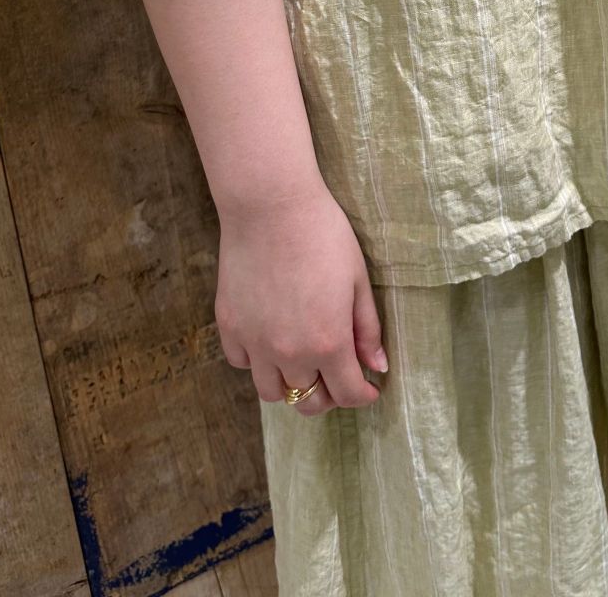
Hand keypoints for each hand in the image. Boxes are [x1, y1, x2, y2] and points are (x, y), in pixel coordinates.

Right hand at [215, 172, 387, 415]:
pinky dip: (258, 362)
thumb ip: (367, 328)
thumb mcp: (357, 279)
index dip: (363, 396)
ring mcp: (254, 342)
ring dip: (291, 385)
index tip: (370, 388)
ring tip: (303, 363)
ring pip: (271, 392)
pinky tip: (271, 340)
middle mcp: (289, 352)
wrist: (271, 206)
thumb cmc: (323, 234)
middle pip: (308, 402)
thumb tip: (378, 366)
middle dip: (329, 396)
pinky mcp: (229, 327)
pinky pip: (242, 363)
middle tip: (338, 377)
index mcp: (328, 342)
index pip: (348, 393)